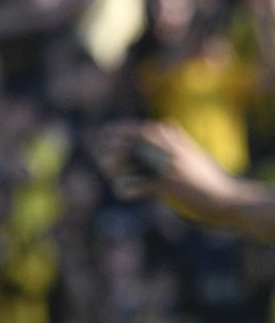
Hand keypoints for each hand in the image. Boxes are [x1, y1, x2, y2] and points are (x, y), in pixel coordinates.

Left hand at [94, 120, 232, 206]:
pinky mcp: (169, 184)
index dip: (119, 132)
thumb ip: (179, 140)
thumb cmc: (207, 178)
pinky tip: (121, 191)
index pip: (140, 129)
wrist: (225, 197)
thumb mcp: (193, 153)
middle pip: (133, 140)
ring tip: (108, 172)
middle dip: (112, 146)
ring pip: (134, 159)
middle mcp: (170, 148)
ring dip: (118, 165)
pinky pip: (140, 183)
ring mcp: (169, 165)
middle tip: (97, 154)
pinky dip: (128, 187)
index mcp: (174, 140)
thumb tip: (169, 126)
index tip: (102, 136)